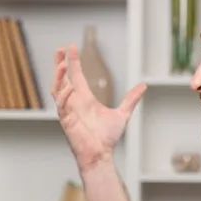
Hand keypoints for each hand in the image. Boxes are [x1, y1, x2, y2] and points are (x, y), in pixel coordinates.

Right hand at [53, 44, 145, 170]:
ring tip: (62, 64)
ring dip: (58, 76)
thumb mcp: (122, 114)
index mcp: (85, 99)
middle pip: (63, 78)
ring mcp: (68, 110)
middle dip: (60, 63)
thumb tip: (143, 86)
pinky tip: (69, 88)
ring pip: (57, 89)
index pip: (76, 76)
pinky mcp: (66, 120)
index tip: (71, 47)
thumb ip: (131, 99)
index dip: (73, 61)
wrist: (101, 154)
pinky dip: (64, 96)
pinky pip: (61, 105)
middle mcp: (74, 102)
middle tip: (60, 48)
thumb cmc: (107, 138)